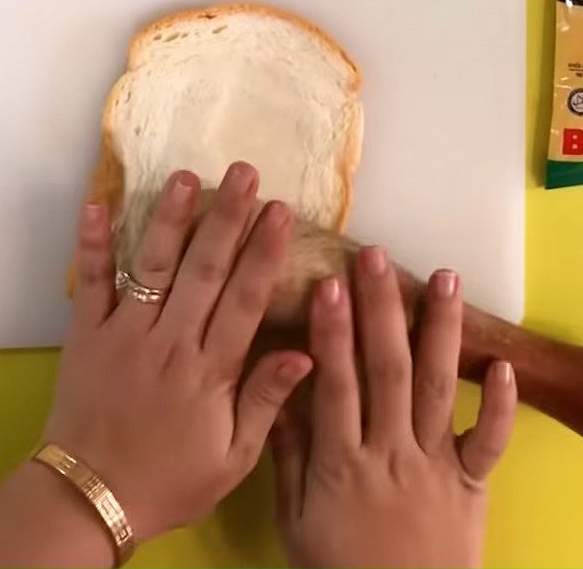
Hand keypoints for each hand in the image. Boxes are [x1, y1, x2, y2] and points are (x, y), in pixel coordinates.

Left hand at [45, 162, 311, 542]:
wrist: (92, 497)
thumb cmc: (170, 478)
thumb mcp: (233, 458)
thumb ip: (266, 402)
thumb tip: (305, 351)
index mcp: (209, 370)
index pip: (244, 300)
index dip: (263, 252)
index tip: (280, 210)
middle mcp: (169, 340)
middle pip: (203, 270)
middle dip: (226, 217)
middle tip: (243, 172)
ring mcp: (123, 332)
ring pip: (151, 265)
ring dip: (170, 219)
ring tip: (185, 176)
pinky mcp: (86, 333)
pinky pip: (89, 282)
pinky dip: (92, 244)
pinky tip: (97, 204)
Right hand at [271, 247, 516, 568]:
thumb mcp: (295, 521)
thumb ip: (288, 457)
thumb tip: (278, 394)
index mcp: (343, 461)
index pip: (337, 383)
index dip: (332, 332)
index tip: (329, 284)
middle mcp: (391, 453)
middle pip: (388, 371)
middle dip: (382, 310)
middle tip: (378, 259)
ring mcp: (435, 466)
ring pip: (439, 390)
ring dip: (442, 332)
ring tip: (446, 280)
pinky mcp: (471, 485)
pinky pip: (490, 444)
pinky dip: (501, 407)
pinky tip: (502, 364)